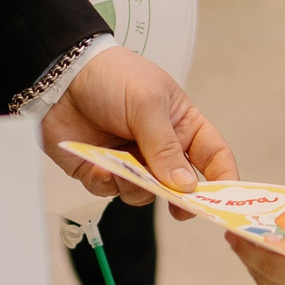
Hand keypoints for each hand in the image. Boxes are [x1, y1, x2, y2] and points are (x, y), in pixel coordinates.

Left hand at [42, 46, 239, 207]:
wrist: (60, 74)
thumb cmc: (112, 75)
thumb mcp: (147, 104)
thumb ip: (166, 147)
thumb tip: (185, 186)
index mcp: (182, 125)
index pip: (214, 157)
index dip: (223, 179)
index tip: (224, 201)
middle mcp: (160, 147)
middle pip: (180, 185)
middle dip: (179, 198)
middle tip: (179, 209)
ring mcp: (131, 160)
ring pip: (144, 194)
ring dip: (136, 187)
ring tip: (122, 169)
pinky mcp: (101, 170)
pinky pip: (110, 191)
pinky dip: (106, 183)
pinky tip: (99, 168)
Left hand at [226, 231, 284, 284]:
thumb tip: (272, 240)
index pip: (270, 264)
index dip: (249, 249)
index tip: (233, 234)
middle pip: (262, 275)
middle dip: (247, 255)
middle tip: (234, 236)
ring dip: (254, 267)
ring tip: (246, 247)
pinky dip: (266, 279)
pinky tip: (265, 266)